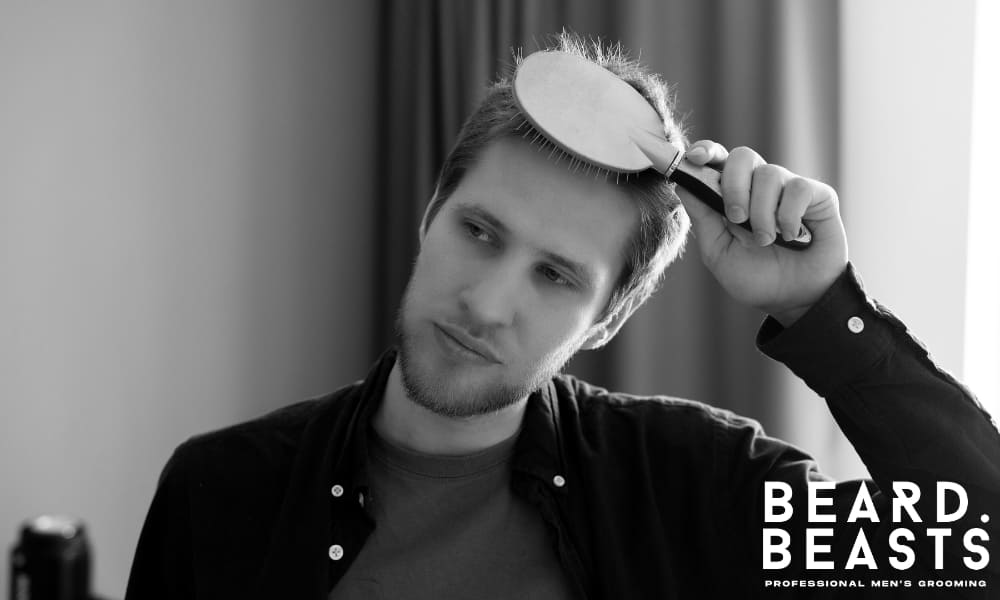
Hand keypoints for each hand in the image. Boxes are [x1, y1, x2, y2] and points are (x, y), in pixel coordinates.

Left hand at [676, 140, 847, 325]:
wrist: (795, 301)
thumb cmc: (756, 278)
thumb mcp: (718, 253)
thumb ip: (702, 219)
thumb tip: (683, 185)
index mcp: (732, 196)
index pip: (718, 160)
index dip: (707, 152)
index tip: (695, 159)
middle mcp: (759, 187)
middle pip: (742, 156)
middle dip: (734, 186)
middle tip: (737, 218)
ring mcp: (788, 188)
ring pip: (769, 174)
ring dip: (762, 213)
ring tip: (766, 240)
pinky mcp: (818, 195)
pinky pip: (798, 188)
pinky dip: (789, 216)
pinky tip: (792, 236)